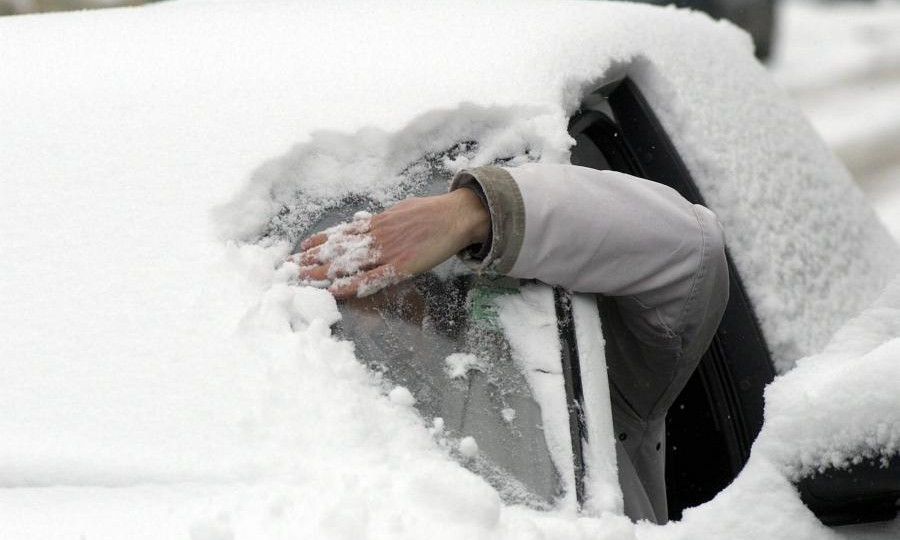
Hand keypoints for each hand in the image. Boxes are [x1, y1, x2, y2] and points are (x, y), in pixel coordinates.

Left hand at [291, 188, 489, 298]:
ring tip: (302, 281)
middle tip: (288, 268)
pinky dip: (353, 285)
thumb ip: (382, 219)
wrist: (456, 215)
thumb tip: (367, 219)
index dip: (318, 242)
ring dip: (323, 273)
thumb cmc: (432, 212)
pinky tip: (336, 291)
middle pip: (336, 249)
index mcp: (376, 222)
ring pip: (348, 264)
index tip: (298, 249)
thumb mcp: (401, 209)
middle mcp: (375, 236)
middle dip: (311, 259)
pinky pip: (372, 278)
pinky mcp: (401, 266)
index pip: (340, 233)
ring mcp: (387, 251)